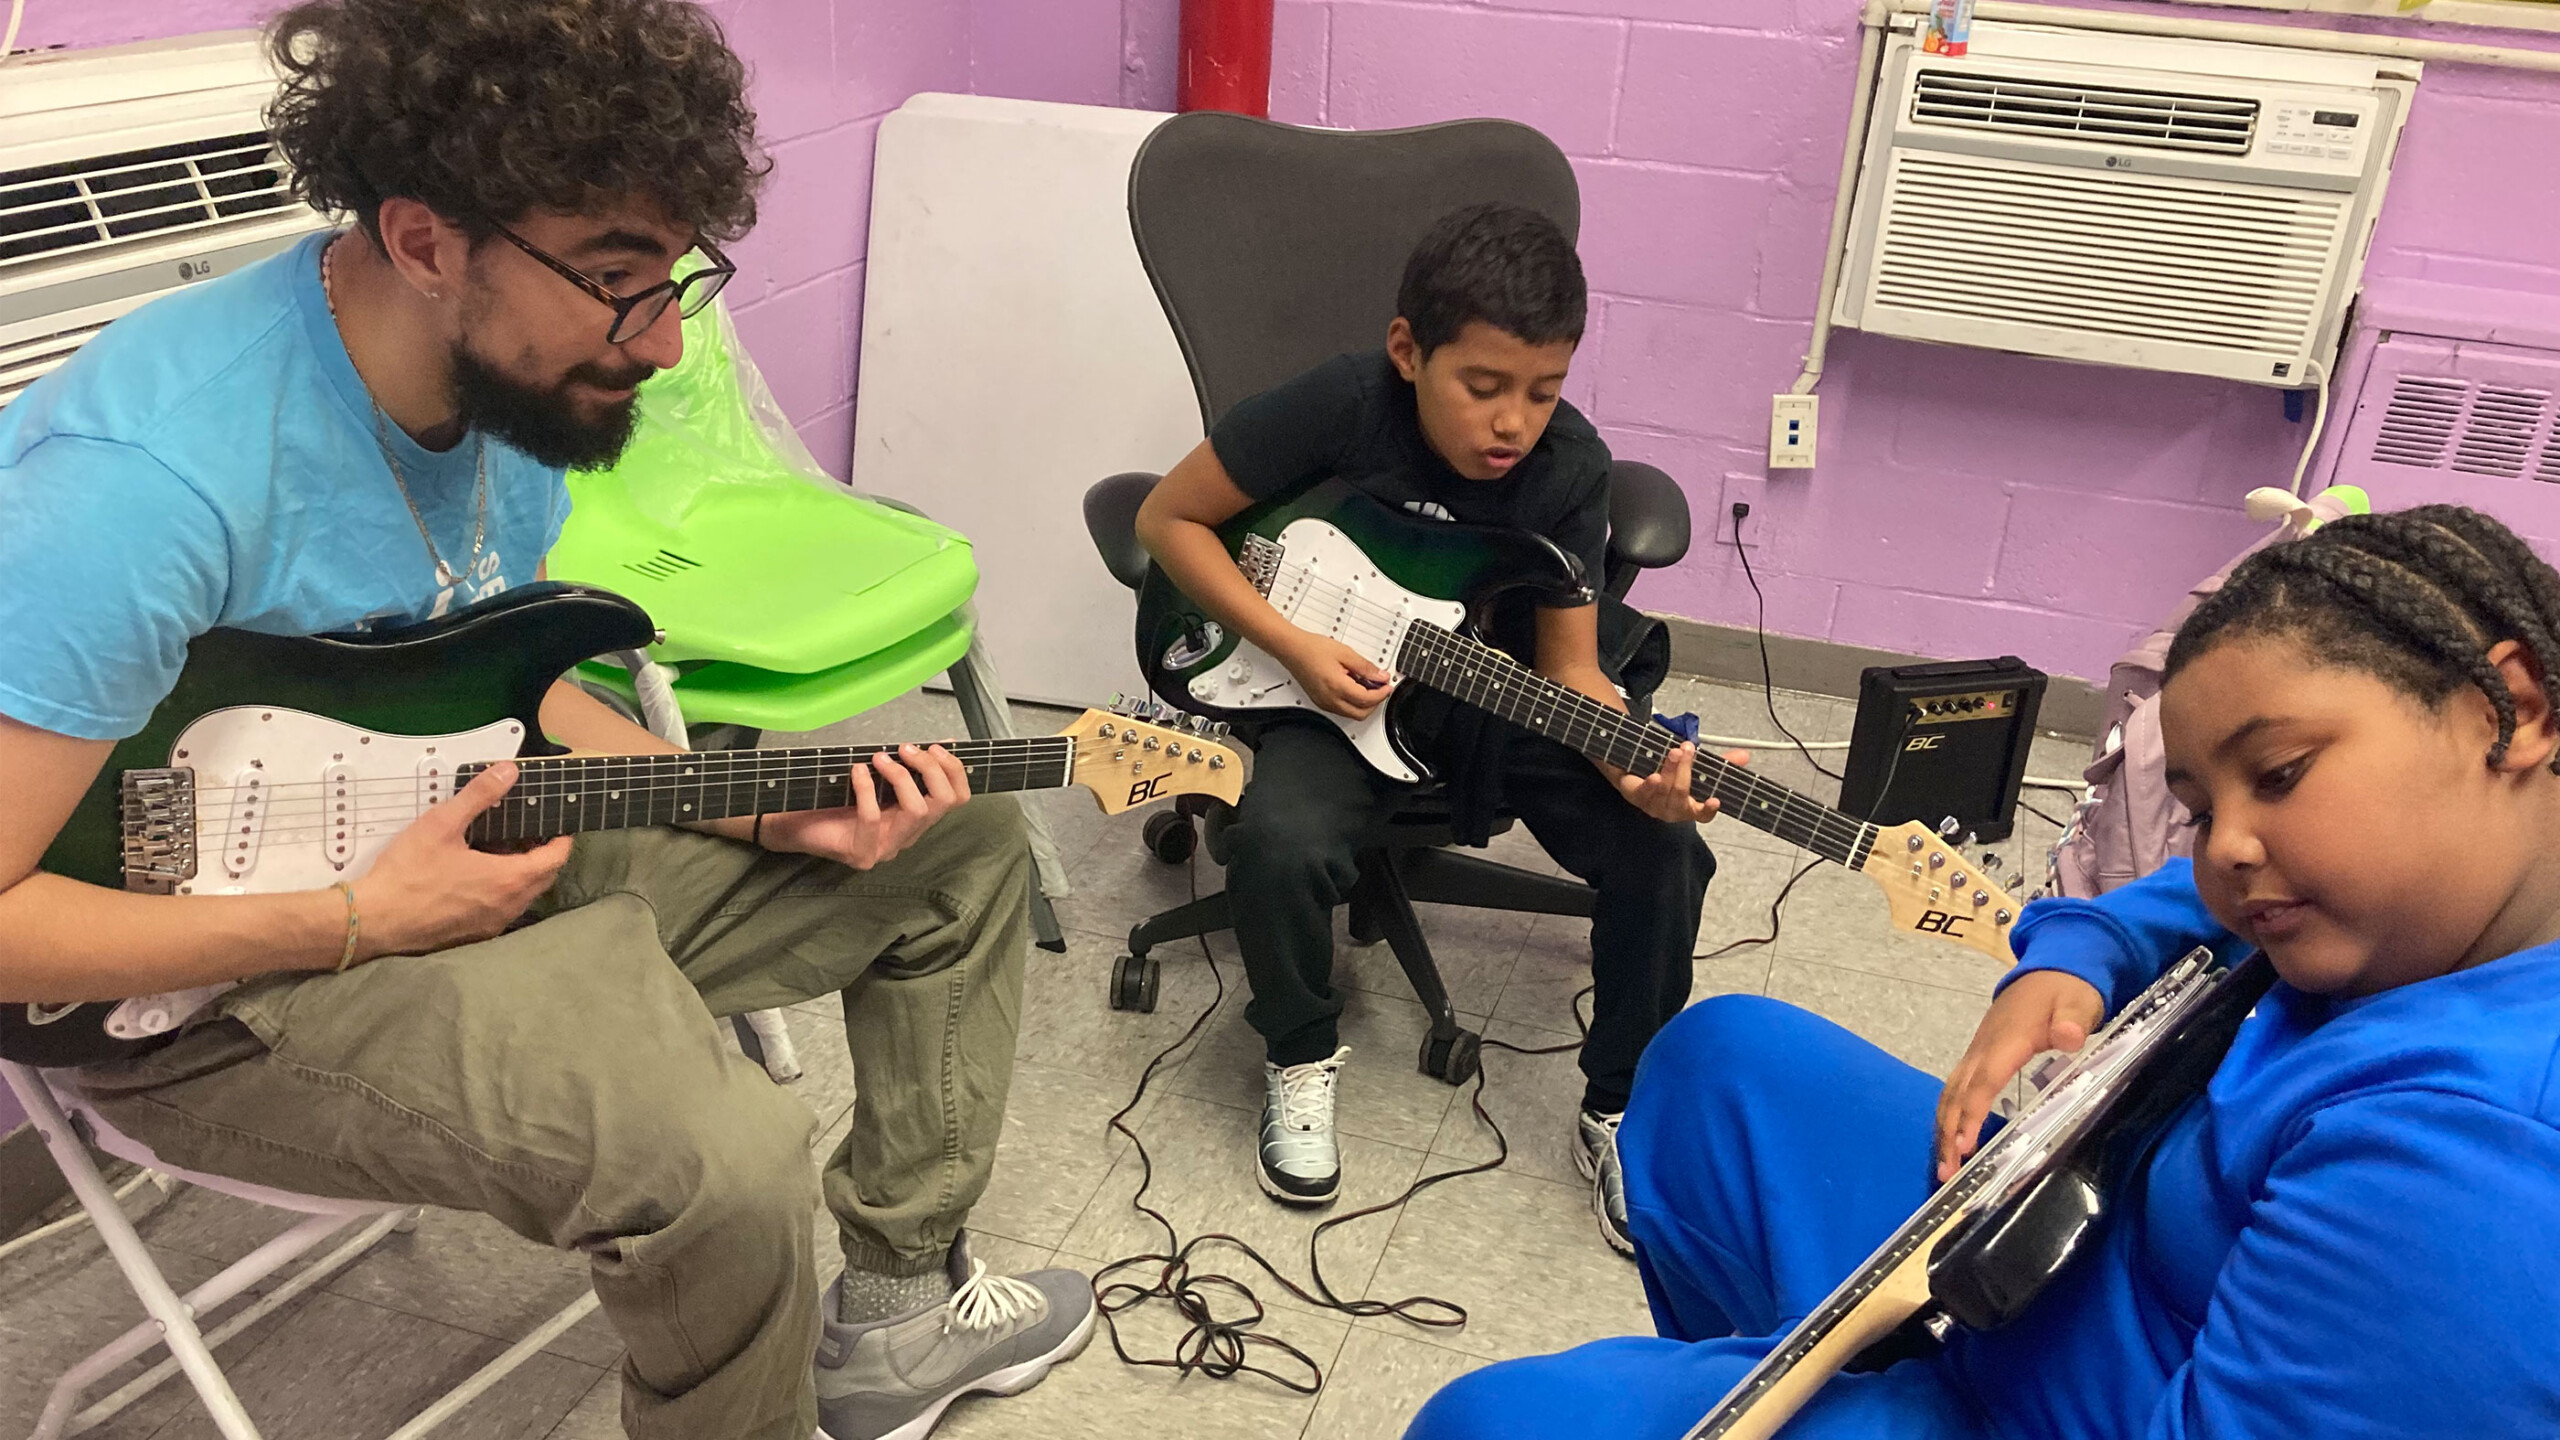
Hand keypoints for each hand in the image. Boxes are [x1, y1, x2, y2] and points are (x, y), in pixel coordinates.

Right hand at [352, 761, 572, 960]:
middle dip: (541, 854)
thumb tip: (509, 771)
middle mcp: (508, 907)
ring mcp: (491, 925)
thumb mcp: (443, 824)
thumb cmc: (407, 875)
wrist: (373, 921)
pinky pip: (501, 910)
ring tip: (497, 849)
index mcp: (508, 880)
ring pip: (522, 896)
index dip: (561, 839)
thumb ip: (480, 795)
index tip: (557, 824)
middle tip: (525, 832)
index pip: (556, 859)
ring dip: (519, 873)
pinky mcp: (473, 936)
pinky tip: (475, 875)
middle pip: (543, 878)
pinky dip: (500, 890)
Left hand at [755, 744, 967, 870]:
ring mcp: (887, 848)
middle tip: (906, 749)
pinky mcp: (863, 853)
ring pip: (917, 811)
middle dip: (930, 768)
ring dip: (901, 776)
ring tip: (880, 758)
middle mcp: (908, 836)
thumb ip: (902, 768)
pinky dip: (866, 788)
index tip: (935, 746)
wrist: (794, 826)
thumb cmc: (832, 801)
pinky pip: (873, 817)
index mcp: (915, 818)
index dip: (954, 769)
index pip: (957, 798)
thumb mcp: (875, 780)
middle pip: (944, 802)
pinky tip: (856, 771)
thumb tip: (934, 742)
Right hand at [1280, 634, 1394, 719]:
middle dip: (1375, 703)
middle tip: (1381, 688)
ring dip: (1364, 704)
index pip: (1367, 699)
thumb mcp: (1346, 653)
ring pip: (1352, 714)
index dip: (1381, 694)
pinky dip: (1352, 703)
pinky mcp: (1320, 702)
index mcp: (1337, 687)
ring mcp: (1324, 703)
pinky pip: (1342, 710)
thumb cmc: (1312, 649)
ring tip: (1367, 686)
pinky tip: (1354, 688)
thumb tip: (1380, 676)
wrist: (1293, 649)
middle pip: (1361, 713)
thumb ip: (1366, 667)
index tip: (1387, 686)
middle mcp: (1330, 700)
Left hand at [1615, 744, 1747, 824]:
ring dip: (1671, 770)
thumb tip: (1745, 755)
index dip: (1709, 810)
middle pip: (1681, 794)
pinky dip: (1650, 785)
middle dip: (1685, 771)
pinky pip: (1644, 793)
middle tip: (1687, 750)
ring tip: (1675, 752)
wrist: (1635, 770)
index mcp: (1690, 808)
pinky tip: (1655, 776)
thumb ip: (1721, 764)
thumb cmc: (1671, 774)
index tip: (1715, 801)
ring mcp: (1654, 806)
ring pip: (1665, 791)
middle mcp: (1673, 810)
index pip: (1703, 815)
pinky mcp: (1636, 798)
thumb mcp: (1697, 768)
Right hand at [1933, 970, 2105, 1181]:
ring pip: (1952, 1092)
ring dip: (1944, 1128)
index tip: (1964, 1144)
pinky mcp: (1979, 1055)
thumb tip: (2067, 1037)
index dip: (1973, 1113)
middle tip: (1946, 1172)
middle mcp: (1983, 1048)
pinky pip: (1957, 1089)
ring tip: (1945, 1165)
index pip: (1984, 1081)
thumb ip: (2072, 1019)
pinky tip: (1953, 1137)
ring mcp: (1977, 1051)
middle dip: (1948, 1132)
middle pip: (1957, 1093)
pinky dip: (1950, 1115)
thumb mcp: (2077, 1000)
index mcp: (2007, 1039)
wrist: (2051, 968)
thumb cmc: (2065, 990)